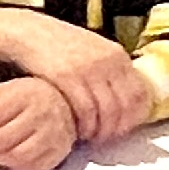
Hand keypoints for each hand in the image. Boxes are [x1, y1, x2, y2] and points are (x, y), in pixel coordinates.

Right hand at [0, 7, 152, 144]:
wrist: (28, 32)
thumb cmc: (58, 44)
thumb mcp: (92, 49)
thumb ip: (110, 69)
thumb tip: (126, 97)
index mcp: (116, 54)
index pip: (140, 93)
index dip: (134, 117)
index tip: (125, 128)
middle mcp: (107, 61)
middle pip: (125, 106)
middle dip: (117, 128)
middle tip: (106, 137)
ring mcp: (88, 69)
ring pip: (107, 112)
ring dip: (100, 130)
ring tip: (91, 136)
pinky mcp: (67, 77)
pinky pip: (86, 111)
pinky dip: (85, 126)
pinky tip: (78, 130)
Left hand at [0, 73, 80, 169]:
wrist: (63, 104)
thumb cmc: (29, 98)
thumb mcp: (4, 91)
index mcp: (25, 94)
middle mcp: (41, 114)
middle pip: (2, 139)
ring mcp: (52, 134)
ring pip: (17, 156)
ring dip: (0, 157)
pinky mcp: (58, 152)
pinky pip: (31, 167)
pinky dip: (17, 165)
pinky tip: (13, 155)